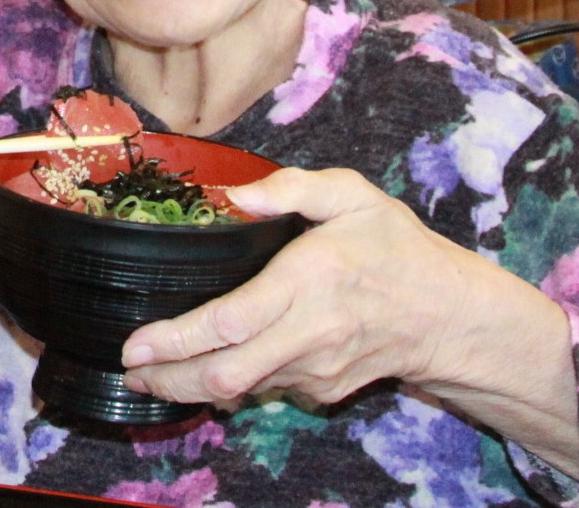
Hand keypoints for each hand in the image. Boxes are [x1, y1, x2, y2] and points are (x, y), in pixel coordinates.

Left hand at [119, 167, 576, 467]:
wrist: (448, 314)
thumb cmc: (396, 248)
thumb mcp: (351, 195)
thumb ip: (291, 187)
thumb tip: (234, 194)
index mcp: (308, 282)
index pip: (229, 323)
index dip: (175, 341)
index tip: (135, 345)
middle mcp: (307, 334)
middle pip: (225, 374)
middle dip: (169, 379)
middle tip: (130, 370)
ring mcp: (315, 370)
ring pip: (241, 391)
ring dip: (192, 387)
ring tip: (152, 373)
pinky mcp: (323, 390)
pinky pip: (266, 390)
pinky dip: (231, 385)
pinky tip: (206, 369)